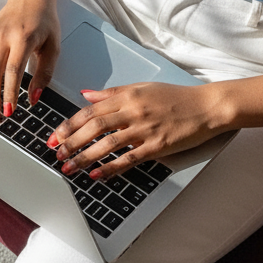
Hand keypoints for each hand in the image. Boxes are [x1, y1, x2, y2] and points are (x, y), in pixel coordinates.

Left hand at [48, 81, 228, 179]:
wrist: (206, 107)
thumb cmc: (176, 97)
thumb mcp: (141, 87)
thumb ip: (111, 92)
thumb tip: (86, 94)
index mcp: (127, 96)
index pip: (90, 111)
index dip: (70, 124)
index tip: (56, 135)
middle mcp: (133, 111)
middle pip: (94, 127)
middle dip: (71, 142)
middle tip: (56, 153)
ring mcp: (145, 129)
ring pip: (107, 144)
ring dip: (84, 156)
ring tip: (69, 166)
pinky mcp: (157, 146)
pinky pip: (129, 159)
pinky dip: (111, 167)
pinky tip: (96, 175)